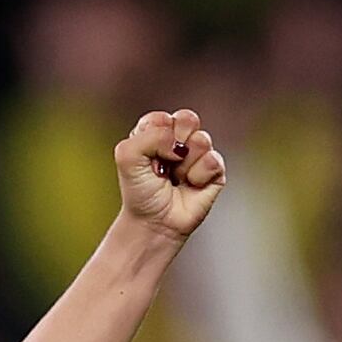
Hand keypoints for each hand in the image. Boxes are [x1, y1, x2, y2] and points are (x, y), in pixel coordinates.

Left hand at [115, 108, 225, 245]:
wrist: (154, 224)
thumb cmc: (140, 193)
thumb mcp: (127, 156)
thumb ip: (148, 134)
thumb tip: (179, 143)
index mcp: (156, 132)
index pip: (162, 117)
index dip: (155, 137)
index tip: (147, 158)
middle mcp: (179, 140)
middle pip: (187, 119)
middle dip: (174, 142)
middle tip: (165, 164)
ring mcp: (198, 153)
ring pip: (202, 139)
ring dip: (184, 164)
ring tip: (176, 179)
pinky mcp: (214, 169)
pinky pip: (213, 160)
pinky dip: (198, 176)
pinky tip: (190, 186)